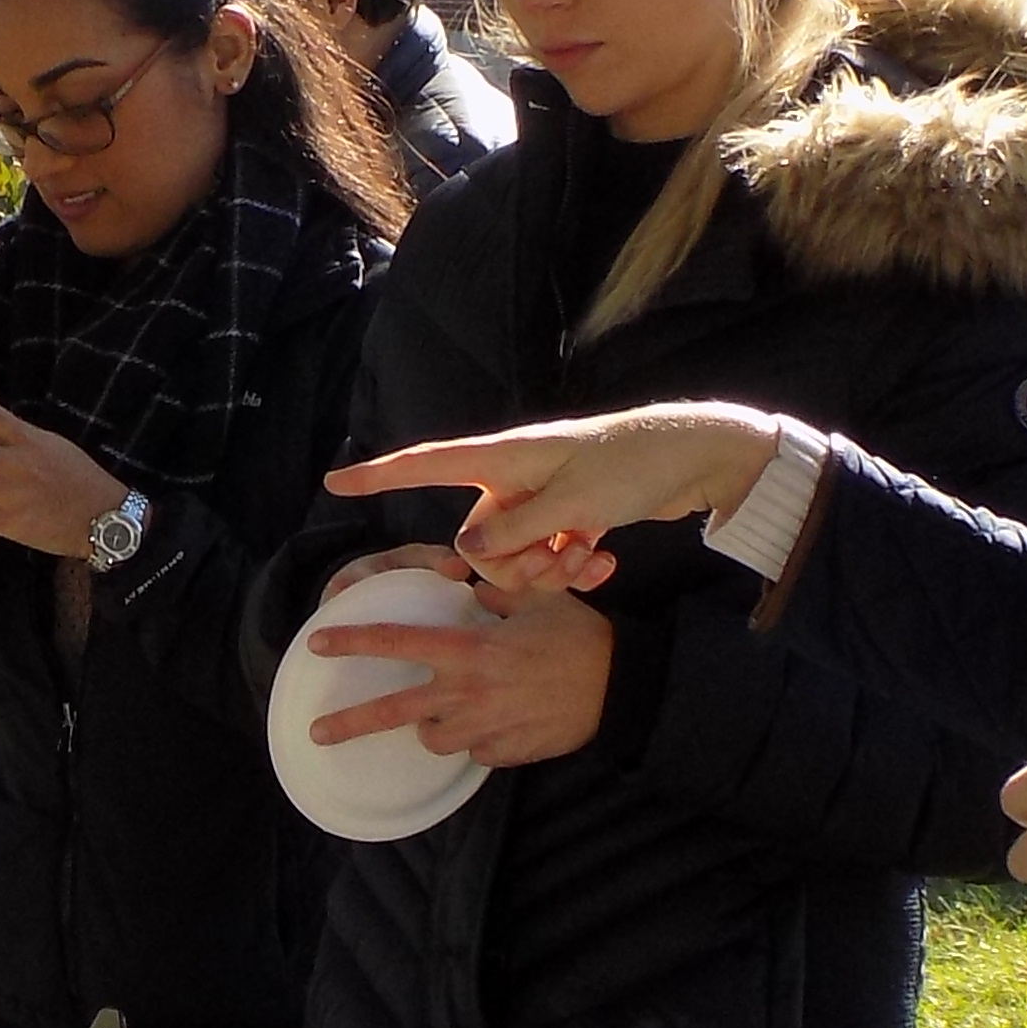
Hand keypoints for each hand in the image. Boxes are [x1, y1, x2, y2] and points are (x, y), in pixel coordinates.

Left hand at [304, 575, 615, 763]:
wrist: (620, 686)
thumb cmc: (578, 636)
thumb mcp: (535, 599)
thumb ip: (494, 594)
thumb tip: (469, 590)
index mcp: (468, 648)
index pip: (396, 642)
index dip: (353, 642)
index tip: (318, 643)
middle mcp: (467, 691)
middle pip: (394, 712)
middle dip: (350, 723)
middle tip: (316, 732)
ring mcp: (484, 727)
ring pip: (433, 739)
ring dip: (432, 728)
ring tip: (443, 717)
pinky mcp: (504, 753)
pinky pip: (475, 752)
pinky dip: (477, 740)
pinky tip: (496, 725)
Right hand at [326, 405, 788, 591]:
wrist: (693, 457)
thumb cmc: (630, 465)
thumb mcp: (570, 503)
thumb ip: (514, 531)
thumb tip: (467, 554)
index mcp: (504, 459)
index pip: (425, 465)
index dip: (379, 476)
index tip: (334, 482)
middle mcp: (515, 477)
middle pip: (479, 540)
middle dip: (515, 565)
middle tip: (562, 557)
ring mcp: (542, 498)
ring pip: (516, 556)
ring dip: (550, 570)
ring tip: (591, 558)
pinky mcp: (569, 514)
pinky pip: (548, 554)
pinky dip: (573, 565)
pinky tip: (605, 562)